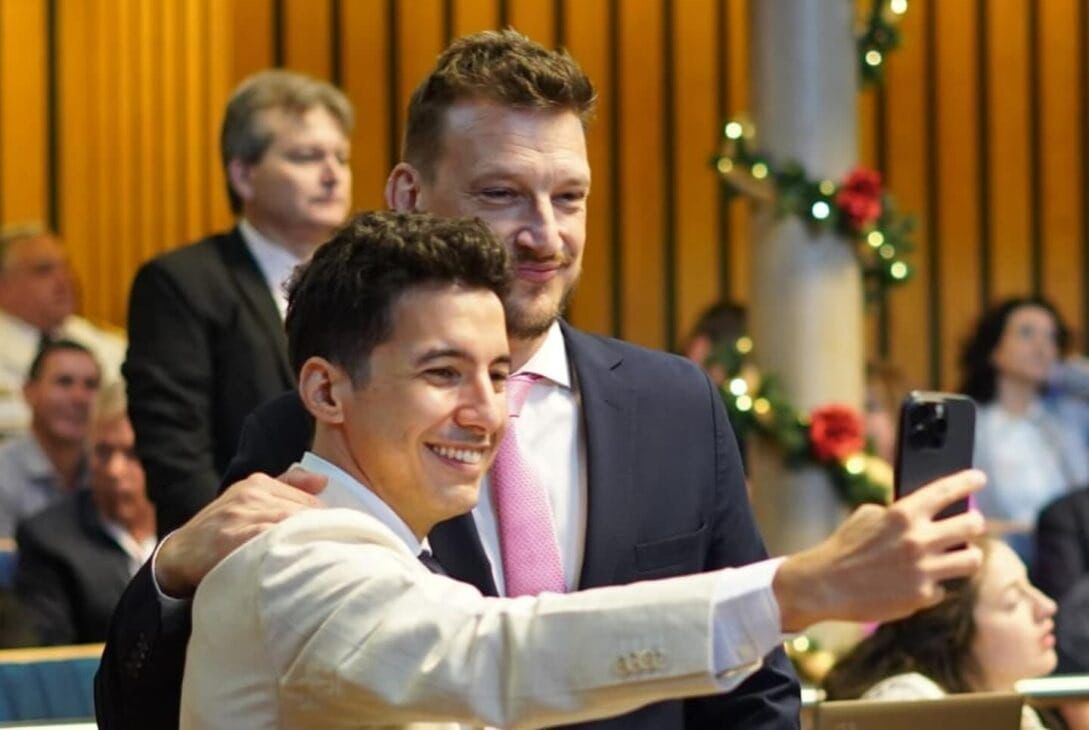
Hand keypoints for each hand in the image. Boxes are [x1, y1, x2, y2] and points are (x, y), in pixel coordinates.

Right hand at [154, 468, 326, 597]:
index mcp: (258, 483)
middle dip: (320, 535)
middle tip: (336, 556)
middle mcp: (251, 494)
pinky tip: (298, 566)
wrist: (178, 556)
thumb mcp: (250, 502)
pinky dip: (287, 553)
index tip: (336, 541)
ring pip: (292, 526)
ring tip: (322, 563)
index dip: (324, 523)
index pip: (310, 501)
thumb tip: (324, 482)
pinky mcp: (232, 538)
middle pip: (304, 513)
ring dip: (308, 544)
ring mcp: (241, 515)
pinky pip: (271, 542)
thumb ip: (287, 489)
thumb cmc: (222, 531)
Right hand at [773, 469, 985, 631]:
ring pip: (972, 559)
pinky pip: (942, 588)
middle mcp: (918, 540)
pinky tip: (917, 584)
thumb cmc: (845, 546)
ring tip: (958, 556)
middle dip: (974, 523)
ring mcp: (923, 570)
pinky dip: (932, 586)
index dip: (968, 481)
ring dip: (966, 556)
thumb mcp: (868, 516)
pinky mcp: (922, 596)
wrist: (825, 585)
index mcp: (903, 514)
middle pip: (972, 525)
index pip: (946, 490)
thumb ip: (898, 513)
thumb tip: (927, 513)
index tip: (979, 478)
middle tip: (972, 524)